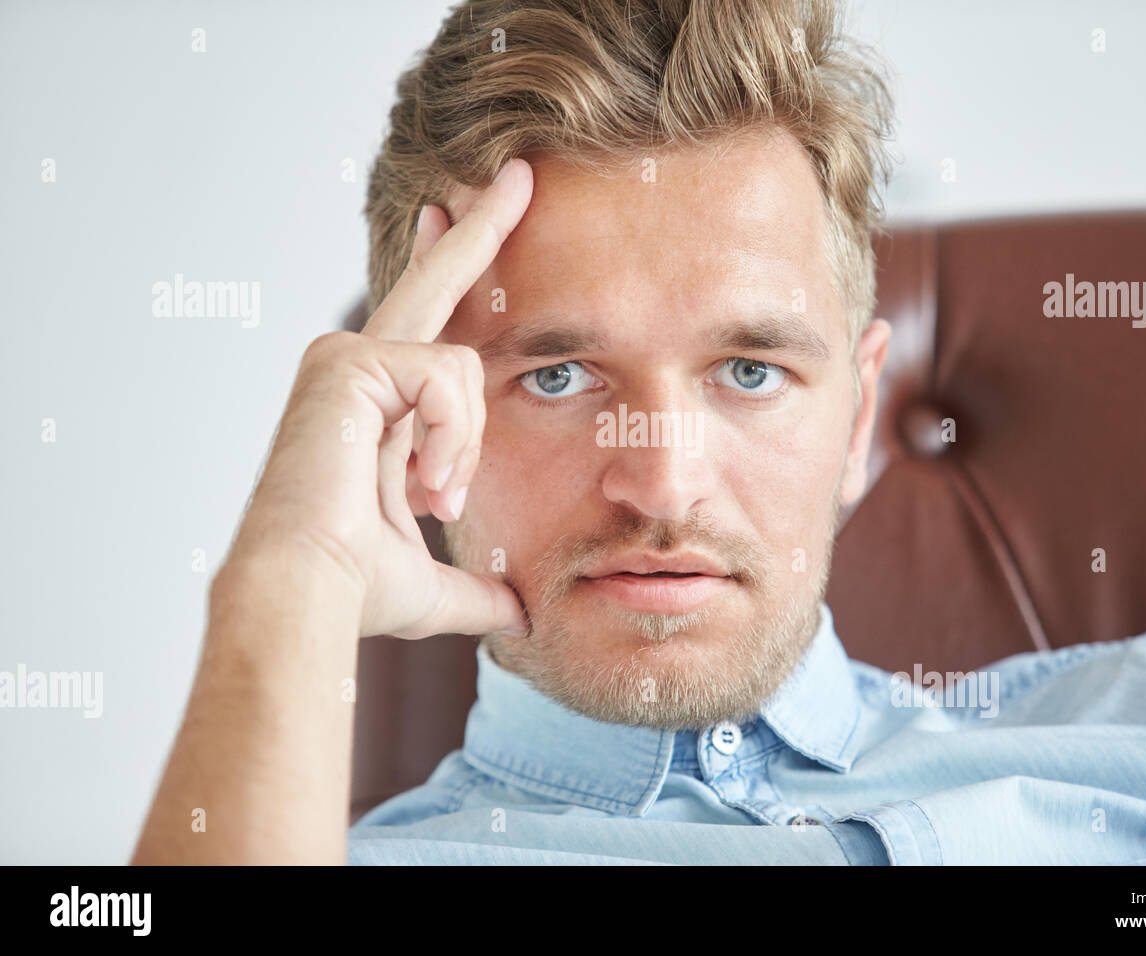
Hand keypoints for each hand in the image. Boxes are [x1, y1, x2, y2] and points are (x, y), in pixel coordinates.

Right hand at [224, 159, 533, 640]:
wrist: (307, 597)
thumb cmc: (351, 589)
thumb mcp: (434, 588)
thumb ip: (478, 592)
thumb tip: (519, 616)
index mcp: (375, 405)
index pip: (427, 325)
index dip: (453, 268)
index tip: (459, 213)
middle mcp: (355, 367)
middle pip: (435, 282)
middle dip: (482, 228)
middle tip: (523, 171)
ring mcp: (346, 358)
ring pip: (462, 365)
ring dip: (462, 448)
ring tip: (431, 496)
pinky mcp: (348, 361)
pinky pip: (447, 378)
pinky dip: (450, 440)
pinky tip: (422, 480)